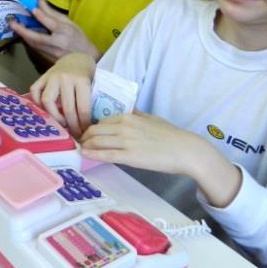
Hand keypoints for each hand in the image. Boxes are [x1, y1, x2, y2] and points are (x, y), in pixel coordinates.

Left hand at [10, 0, 99, 62]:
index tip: (33, 9)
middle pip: (38, 38)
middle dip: (23, 30)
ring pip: (34, 44)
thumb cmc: (78, 39)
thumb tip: (40, 3)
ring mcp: (52, 53)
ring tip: (14, 26)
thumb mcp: (69, 23)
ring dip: (23, 35)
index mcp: (66, 33)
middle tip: (11, 22)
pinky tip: (22, 34)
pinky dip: (28, 41)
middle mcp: (58, 44)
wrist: (84, 58)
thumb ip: (53, 14)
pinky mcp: (47, 59)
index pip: (53, 24)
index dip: (42, 17)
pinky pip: (35, 48)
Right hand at [29, 53, 94, 137]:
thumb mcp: (92, 86)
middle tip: (74, 134)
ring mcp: (52, 77)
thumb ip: (87, 102)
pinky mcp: (42, 77)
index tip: (84, 132)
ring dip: (54, 117)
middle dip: (71, 125)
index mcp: (82, 80)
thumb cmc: (86, 76)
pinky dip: (38, 103)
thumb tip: (85, 128)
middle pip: (67, 109)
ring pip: (48, 102)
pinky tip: (46, 110)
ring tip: (60, 123)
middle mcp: (65, 78)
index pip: (83, 108)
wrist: (76, 59)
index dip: (83, 124)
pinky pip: (35, 92)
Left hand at [79, 111, 209, 172]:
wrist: (186, 150)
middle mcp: (124, 127)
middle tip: (80, 143)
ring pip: (97, 141)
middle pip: (95, 130)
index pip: (101, 121)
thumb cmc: (171, 135)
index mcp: (128, 117)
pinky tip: (84, 155)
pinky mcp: (130, 156)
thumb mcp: (151, 118)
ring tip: (80, 149)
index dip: (91, 129)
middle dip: (85, 137)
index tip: (86, 135)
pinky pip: (105, 155)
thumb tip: (129, 111)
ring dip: (85, 146)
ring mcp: (126, 141)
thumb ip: (137, 115)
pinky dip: (92, 154)